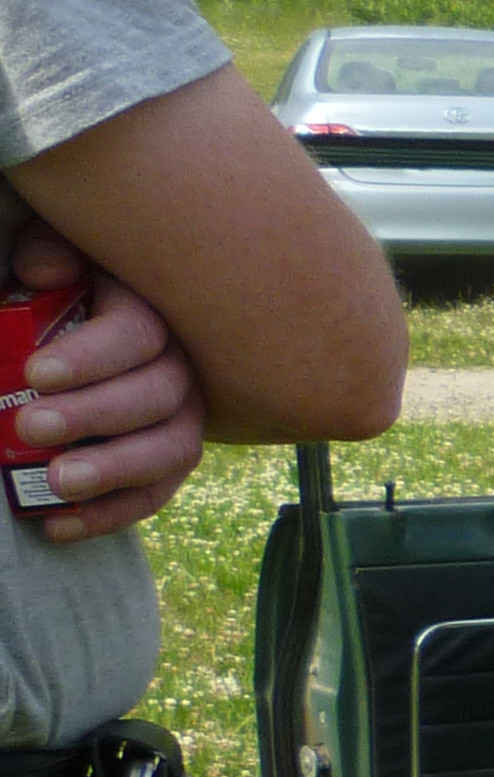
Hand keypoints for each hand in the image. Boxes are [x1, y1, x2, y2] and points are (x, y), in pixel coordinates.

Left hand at [8, 225, 207, 541]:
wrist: (80, 338)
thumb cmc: (62, 289)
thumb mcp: (57, 255)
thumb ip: (51, 251)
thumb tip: (45, 272)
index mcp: (152, 311)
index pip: (140, 334)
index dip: (93, 358)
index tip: (36, 374)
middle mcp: (180, 368)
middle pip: (160, 397)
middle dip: (95, 416)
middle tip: (30, 427)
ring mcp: (180, 419)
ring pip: (170, 451)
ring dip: (114, 472)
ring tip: (56, 484)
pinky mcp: (164, 462)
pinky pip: (153, 496)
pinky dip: (109, 515)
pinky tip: (56, 525)